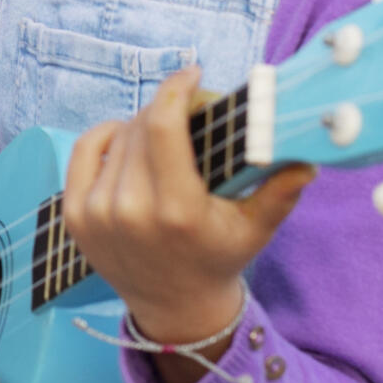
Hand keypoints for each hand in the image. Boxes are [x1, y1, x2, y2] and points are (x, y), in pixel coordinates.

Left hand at [64, 68, 312, 379]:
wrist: (175, 307)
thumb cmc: (219, 258)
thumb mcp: (256, 228)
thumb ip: (280, 193)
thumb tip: (307, 159)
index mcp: (177, 211)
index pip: (163, 127)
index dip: (176, 89)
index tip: (193, 74)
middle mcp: (131, 212)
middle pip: (142, 126)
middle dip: (167, 108)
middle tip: (187, 109)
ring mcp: (98, 214)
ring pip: (117, 136)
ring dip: (141, 124)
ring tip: (164, 132)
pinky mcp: (75, 216)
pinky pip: (86, 150)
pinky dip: (107, 135)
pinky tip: (127, 138)